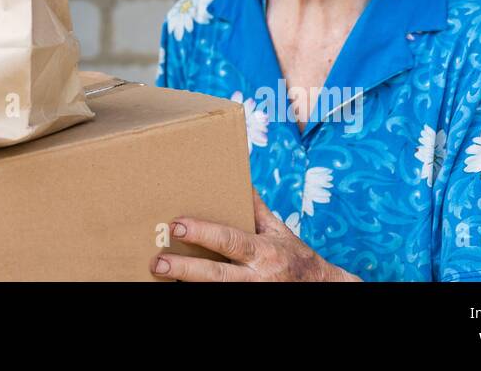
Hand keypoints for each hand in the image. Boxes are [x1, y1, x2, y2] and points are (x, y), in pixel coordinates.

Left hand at [150, 189, 359, 281]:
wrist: (322, 289)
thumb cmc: (295, 257)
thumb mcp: (279, 231)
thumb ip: (257, 209)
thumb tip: (240, 178)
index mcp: (263, 251)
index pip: (229, 241)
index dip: (203, 233)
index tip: (177, 225)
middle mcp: (257, 276)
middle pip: (216, 275)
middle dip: (185, 269)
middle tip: (157, 263)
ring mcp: (252, 294)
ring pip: (216, 291)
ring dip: (187, 285)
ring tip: (160, 278)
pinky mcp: (250, 302)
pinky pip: (221, 299)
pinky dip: (200, 293)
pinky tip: (179, 288)